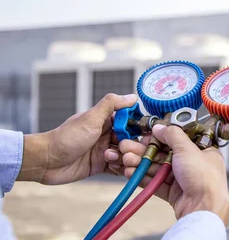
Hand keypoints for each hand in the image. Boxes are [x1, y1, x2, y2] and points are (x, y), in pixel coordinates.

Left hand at [17, 93, 137, 184]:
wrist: (46, 161)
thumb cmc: (66, 138)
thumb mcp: (90, 118)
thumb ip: (111, 105)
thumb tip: (132, 96)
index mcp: (107, 121)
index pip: (132, 123)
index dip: (139, 129)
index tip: (144, 135)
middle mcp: (108, 135)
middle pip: (132, 141)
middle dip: (133, 147)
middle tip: (123, 150)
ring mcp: (105, 151)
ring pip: (127, 155)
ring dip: (126, 159)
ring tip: (111, 159)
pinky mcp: (101, 166)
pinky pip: (120, 168)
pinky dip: (121, 169)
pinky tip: (115, 168)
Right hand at [114, 124, 228, 224]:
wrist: (203, 209)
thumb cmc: (204, 179)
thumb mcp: (188, 149)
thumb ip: (172, 135)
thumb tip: (160, 128)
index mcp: (203, 151)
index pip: (179, 139)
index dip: (161, 137)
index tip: (146, 135)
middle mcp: (194, 164)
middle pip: (165, 154)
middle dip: (144, 151)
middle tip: (127, 147)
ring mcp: (184, 180)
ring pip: (158, 168)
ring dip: (141, 163)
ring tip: (126, 159)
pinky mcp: (175, 193)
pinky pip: (156, 183)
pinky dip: (144, 178)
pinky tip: (131, 172)